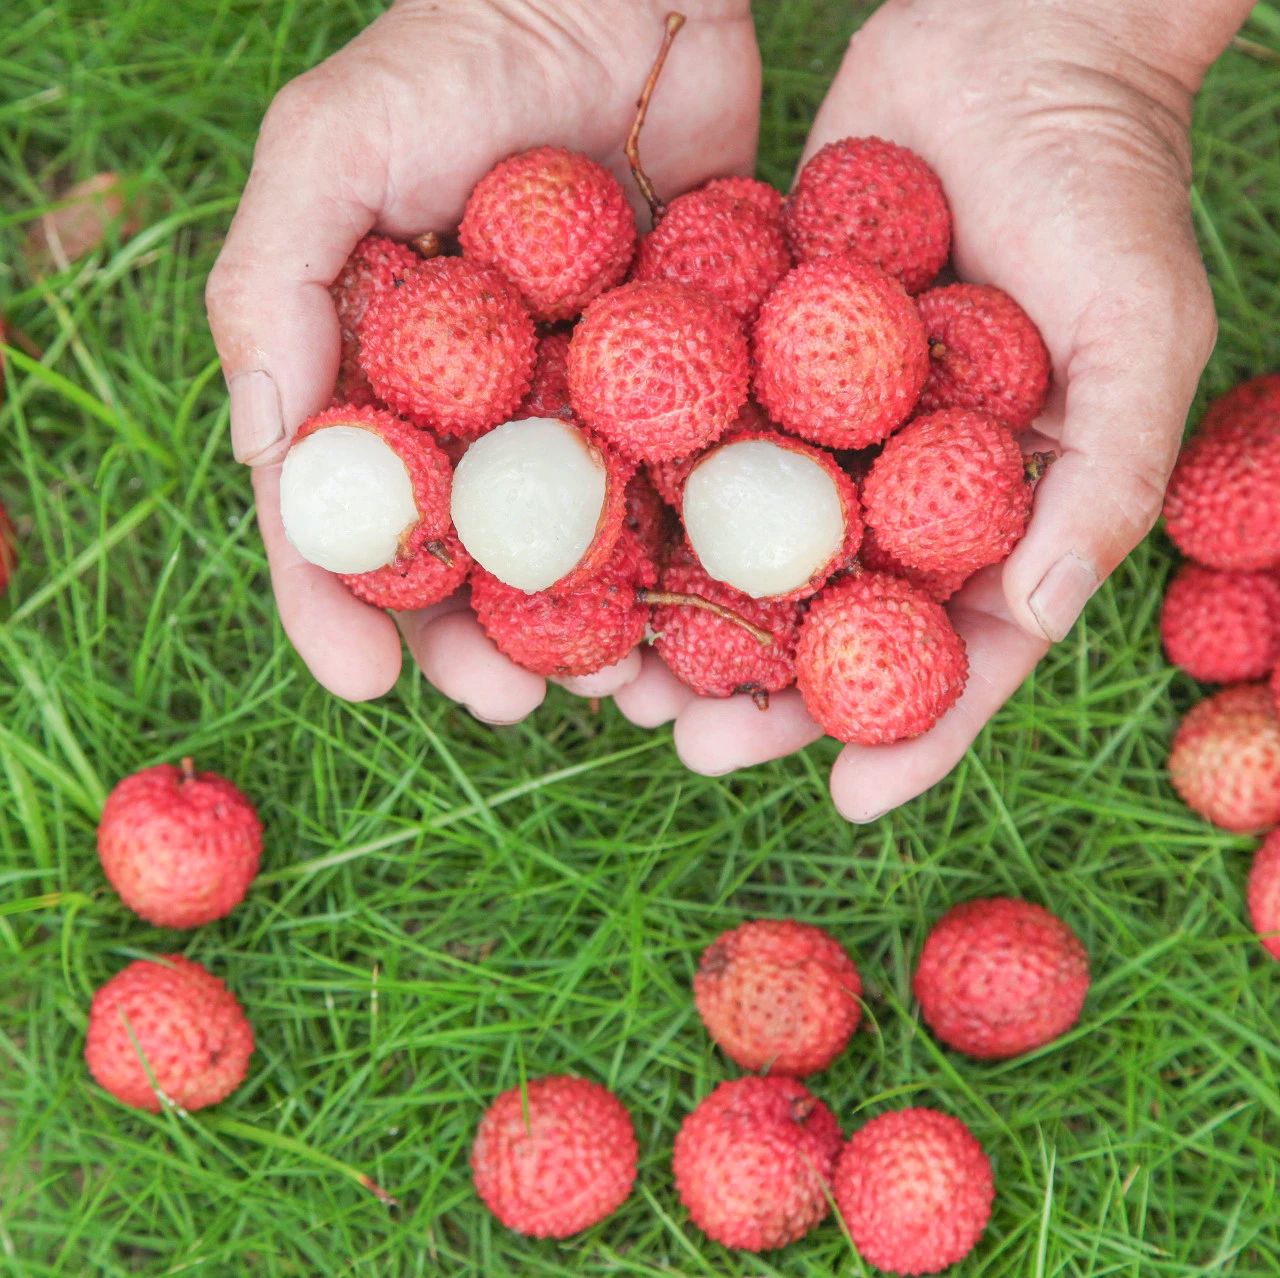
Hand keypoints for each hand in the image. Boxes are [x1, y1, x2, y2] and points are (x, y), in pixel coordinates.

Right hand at [206, 0, 759, 716]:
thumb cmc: (457, 50)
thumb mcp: (329, 148)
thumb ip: (272, 290)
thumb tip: (266, 456)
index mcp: (382, 380)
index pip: (345, 516)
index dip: (343, 605)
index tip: (364, 678)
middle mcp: (477, 415)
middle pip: (472, 564)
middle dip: (487, 646)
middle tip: (520, 705)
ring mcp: (582, 412)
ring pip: (586, 555)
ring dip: (603, 633)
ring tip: (634, 692)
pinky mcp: (681, 393)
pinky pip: (689, 495)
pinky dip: (703, 563)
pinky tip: (725, 618)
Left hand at [618, 0, 1241, 818]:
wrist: (1013, 40)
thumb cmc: (1105, 189)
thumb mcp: (1141, 337)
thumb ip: (1098, 482)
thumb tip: (1028, 621)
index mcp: (998, 510)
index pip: (957, 650)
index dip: (912, 732)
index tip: (850, 800)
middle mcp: (901, 487)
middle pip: (830, 621)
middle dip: (764, 693)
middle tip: (688, 744)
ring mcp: (822, 429)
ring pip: (746, 551)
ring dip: (684, 617)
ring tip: (614, 677)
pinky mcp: (756, 358)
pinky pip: (699, 440)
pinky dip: (650, 495)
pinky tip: (591, 539)